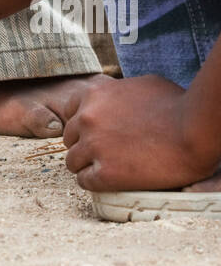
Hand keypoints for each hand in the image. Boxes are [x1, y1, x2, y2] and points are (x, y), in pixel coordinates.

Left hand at [62, 74, 217, 190]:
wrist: (195, 132)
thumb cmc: (178, 104)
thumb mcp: (143, 84)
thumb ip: (120, 91)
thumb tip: (116, 95)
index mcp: (95, 94)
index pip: (70, 110)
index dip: (82, 123)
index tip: (93, 132)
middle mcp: (88, 118)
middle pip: (69, 138)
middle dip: (83, 145)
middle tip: (101, 153)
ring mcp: (94, 146)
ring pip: (72, 161)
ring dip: (86, 165)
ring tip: (104, 169)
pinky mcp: (106, 173)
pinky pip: (85, 181)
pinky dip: (94, 182)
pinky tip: (109, 181)